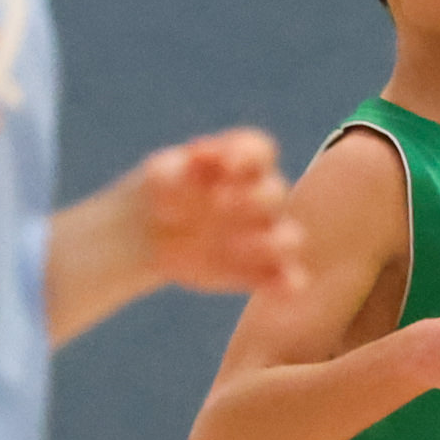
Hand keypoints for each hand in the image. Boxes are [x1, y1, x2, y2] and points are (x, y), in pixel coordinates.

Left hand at [137, 128, 303, 295]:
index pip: (258, 151)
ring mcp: (263, 234)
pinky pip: (286, 278)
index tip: (224, 165)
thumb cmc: (164, 193)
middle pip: (274, 193)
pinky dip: (287, 283)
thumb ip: (179, 170)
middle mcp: (260, 196)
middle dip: (250, 199)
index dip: (246, 155)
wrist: (150, 233)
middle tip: (216, 205)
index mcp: (241, 163)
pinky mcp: (260, 269)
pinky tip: (276, 289)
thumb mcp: (160, 176)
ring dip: (270, 244)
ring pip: (289, 238)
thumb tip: (199, 160)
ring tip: (231, 249)